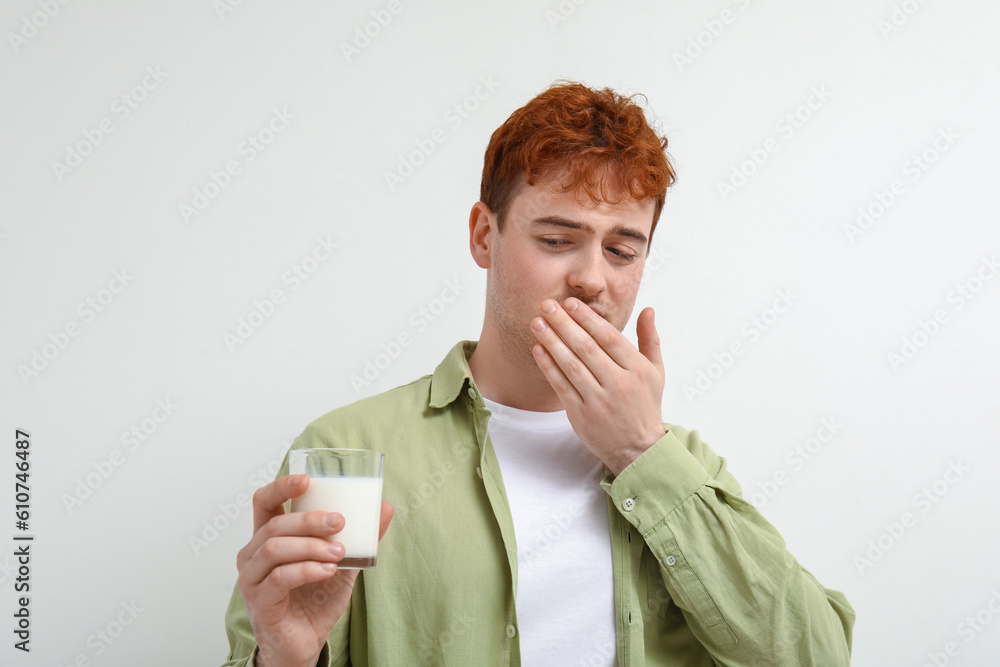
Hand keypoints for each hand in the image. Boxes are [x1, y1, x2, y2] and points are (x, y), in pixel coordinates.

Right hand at [237, 474, 393, 666]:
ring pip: (274, 548)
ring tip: (339, 552)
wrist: (305, 643)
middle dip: (310, 520)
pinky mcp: (260, 602)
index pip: (264, 502)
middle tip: (340, 522)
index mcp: (268, 538)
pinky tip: (328, 570)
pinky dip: (307, 569)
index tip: (307, 480)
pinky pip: (280, 578)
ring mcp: (252, 579)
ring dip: (311, 546)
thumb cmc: (316, 599)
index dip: (281, 486)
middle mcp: (253, 555)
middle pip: (274, 525)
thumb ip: (361, 537)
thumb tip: (386, 507)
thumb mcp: (343, 562)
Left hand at [531, 297, 665, 474]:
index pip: (609, 337)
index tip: (570, 303)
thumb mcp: (656, 372)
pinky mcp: (581, 414)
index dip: (587, 319)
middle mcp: (619, 383)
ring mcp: (599, 400)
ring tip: (537, 323)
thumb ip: (650, 339)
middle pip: (586, 347)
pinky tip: (539, 350)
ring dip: (552, 342)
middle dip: (564, 324)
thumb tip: (648, 309)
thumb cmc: (645, 405)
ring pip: (571, 365)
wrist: (638, 449)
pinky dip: (549, 367)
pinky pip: (562, 386)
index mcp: (638, 370)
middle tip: (547, 306)